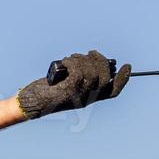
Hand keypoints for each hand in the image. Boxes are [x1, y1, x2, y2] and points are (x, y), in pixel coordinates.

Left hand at [16, 49, 130, 118]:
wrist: (31, 104)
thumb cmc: (45, 93)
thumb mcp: (66, 85)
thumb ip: (79, 77)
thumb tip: (87, 61)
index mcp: (89, 98)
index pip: (113, 91)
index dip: (123, 79)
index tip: (127, 66)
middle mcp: (86, 98)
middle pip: (105, 78)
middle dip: (101, 61)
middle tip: (90, 53)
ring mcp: (78, 94)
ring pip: (92, 72)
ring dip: (83, 59)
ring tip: (71, 58)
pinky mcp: (68, 89)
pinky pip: (78, 71)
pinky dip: (73, 62)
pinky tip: (66, 62)